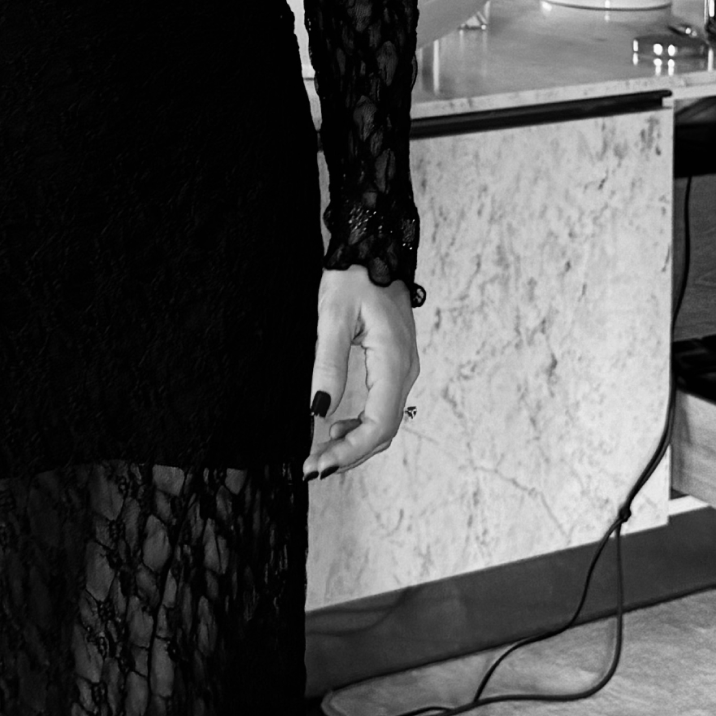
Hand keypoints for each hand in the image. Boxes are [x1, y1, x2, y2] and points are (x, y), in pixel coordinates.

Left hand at [303, 267, 419, 479]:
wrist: (376, 246)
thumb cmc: (353, 275)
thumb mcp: (333, 316)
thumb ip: (328, 364)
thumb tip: (319, 411)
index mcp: (393, 360)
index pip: (378, 425)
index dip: (349, 451)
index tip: (316, 466)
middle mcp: (405, 370)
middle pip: (383, 431)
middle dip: (348, 455)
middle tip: (311, 468)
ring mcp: (404, 368)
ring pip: (385, 423)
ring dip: (354, 444)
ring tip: (320, 452)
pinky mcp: (396, 365)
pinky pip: (384, 407)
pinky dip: (361, 426)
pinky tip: (336, 426)